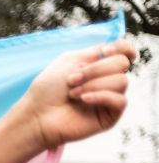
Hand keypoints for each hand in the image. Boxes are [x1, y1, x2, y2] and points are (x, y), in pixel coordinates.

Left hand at [20, 39, 136, 148]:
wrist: (37, 115)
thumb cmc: (48, 90)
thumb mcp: (70, 60)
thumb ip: (94, 50)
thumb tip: (115, 45)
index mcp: (99, 66)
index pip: (125, 51)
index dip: (122, 47)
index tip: (105, 51)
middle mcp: (107, 81)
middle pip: (122, 64)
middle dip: (96, 69)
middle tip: (72, 80)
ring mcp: (109, 99)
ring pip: (121, 81)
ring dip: (94, 84)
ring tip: (73, 94)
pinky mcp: (109, 117)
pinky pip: (120, 101)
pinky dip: (101, 96)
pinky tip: (84, 100)